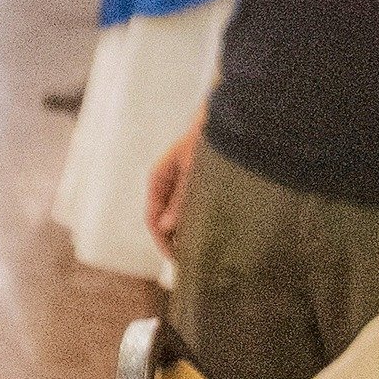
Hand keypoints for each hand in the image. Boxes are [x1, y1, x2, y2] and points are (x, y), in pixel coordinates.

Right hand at [145, 125, 200, 257]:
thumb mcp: (195, 170)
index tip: (177, 259)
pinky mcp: (195, 181)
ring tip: (202, 248)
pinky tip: (211, 228)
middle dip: (174, 240)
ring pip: (177, 214)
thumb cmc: (208, 139)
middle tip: (191, 260)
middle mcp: (165, 182)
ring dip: (186, 231)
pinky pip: (191, 206)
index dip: (162, 241)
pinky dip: (197, 219)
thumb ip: (181, 199)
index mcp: (157, 179)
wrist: (226, 117)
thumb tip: (166, 228)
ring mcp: (179, 181)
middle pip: (163, 219)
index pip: (152, 219)